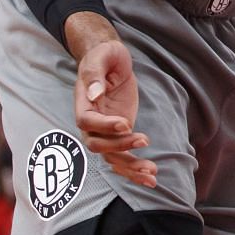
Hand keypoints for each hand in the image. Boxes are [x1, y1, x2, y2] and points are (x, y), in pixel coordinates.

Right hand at [73, 38, 154, 187]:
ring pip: (112, 157)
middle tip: (144, 140)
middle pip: (98, 144)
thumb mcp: (101, 57)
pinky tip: (152, 179)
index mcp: (83, 104)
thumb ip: (95, 74)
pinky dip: (135, 170)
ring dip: (130, 167)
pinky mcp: (119, 135)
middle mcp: (92, 122)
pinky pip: (123, 157)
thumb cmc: (104, 56)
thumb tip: (95, 92)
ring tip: (152, 172)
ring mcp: (105, 131)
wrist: (111, 60)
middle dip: (120, 147)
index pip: (87, 122)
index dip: (105, 125)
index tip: (126, 123)